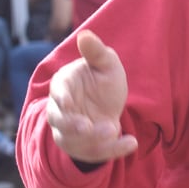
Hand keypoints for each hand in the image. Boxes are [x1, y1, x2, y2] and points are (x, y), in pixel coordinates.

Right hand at [46, 30, 136, 163]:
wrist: (109, 105)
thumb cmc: (103, 80)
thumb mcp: (106, 64)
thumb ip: (96, 52)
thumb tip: (84, 34)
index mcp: (63, 87)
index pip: (57, 93)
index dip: (61, 99)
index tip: (67, 103)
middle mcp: (61, 111)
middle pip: (59, 121)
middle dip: (72, 126)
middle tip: (87, 126)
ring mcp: (70, 132)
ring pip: (74, 140)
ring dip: (93, 139)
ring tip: (112, 130)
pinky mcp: (84, 147)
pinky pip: (96, 153)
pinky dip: (114, 150)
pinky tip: (131, 143)